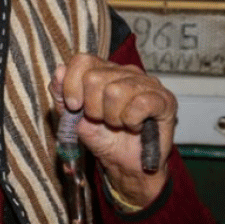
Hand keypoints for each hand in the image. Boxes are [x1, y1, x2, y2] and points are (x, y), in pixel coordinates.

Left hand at [50, 53, 175, 206]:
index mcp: (104, 69)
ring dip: (111, 117)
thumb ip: (60, 93)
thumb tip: (59, 70)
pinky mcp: (165, 100)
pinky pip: (139, 105)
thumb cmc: (101, 135)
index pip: (82, 60)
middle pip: (94, 78)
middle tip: (102, 119)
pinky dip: (131, 121)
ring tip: (118, 123)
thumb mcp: (71, 115)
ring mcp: (147, 83)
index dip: (72, 86)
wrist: (123, 162)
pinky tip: (134, 126)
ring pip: (115, 91)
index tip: (74, 107)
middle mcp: (126, 71)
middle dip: (92, 107)